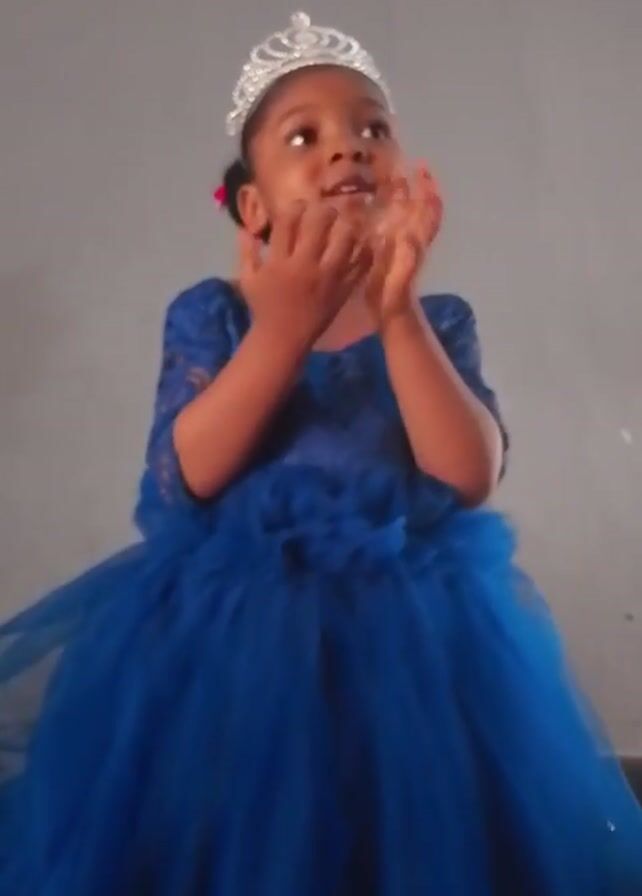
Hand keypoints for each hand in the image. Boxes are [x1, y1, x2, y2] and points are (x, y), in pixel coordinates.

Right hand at [239, 201, 371, 351]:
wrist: (283, 339)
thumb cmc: (264, 308)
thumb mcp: (248, 280)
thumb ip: (246, 253)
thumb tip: (245, 229)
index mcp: (279, 261)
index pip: (288, 221)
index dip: (296, 207)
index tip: (301, 206)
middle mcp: (304, 265)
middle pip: (320, 224)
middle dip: (326, 211)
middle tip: (329, 211)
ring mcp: (327, 278)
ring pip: (345, 240)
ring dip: (347, 227)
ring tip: (347, 225)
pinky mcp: (342, 290)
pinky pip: (360, 266)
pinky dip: (364, 252)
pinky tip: (364, 244)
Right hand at [365, 165, 442, 327]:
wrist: (392, 316)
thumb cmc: (395, 300)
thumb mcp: (401, 279)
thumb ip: (407, 259)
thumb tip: (407, 234)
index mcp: (415, 241)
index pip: (428, 209)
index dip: (428, 189)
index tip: (420, 168)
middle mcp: (411, 237)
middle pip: (415, 205)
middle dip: (410, 184)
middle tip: (394, 163)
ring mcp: (399, 244)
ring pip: (402, 213)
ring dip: (396, 194)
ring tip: (382, 176)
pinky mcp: (387, 252)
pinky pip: (387, 225)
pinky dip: (382, 211)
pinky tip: (368, 205)